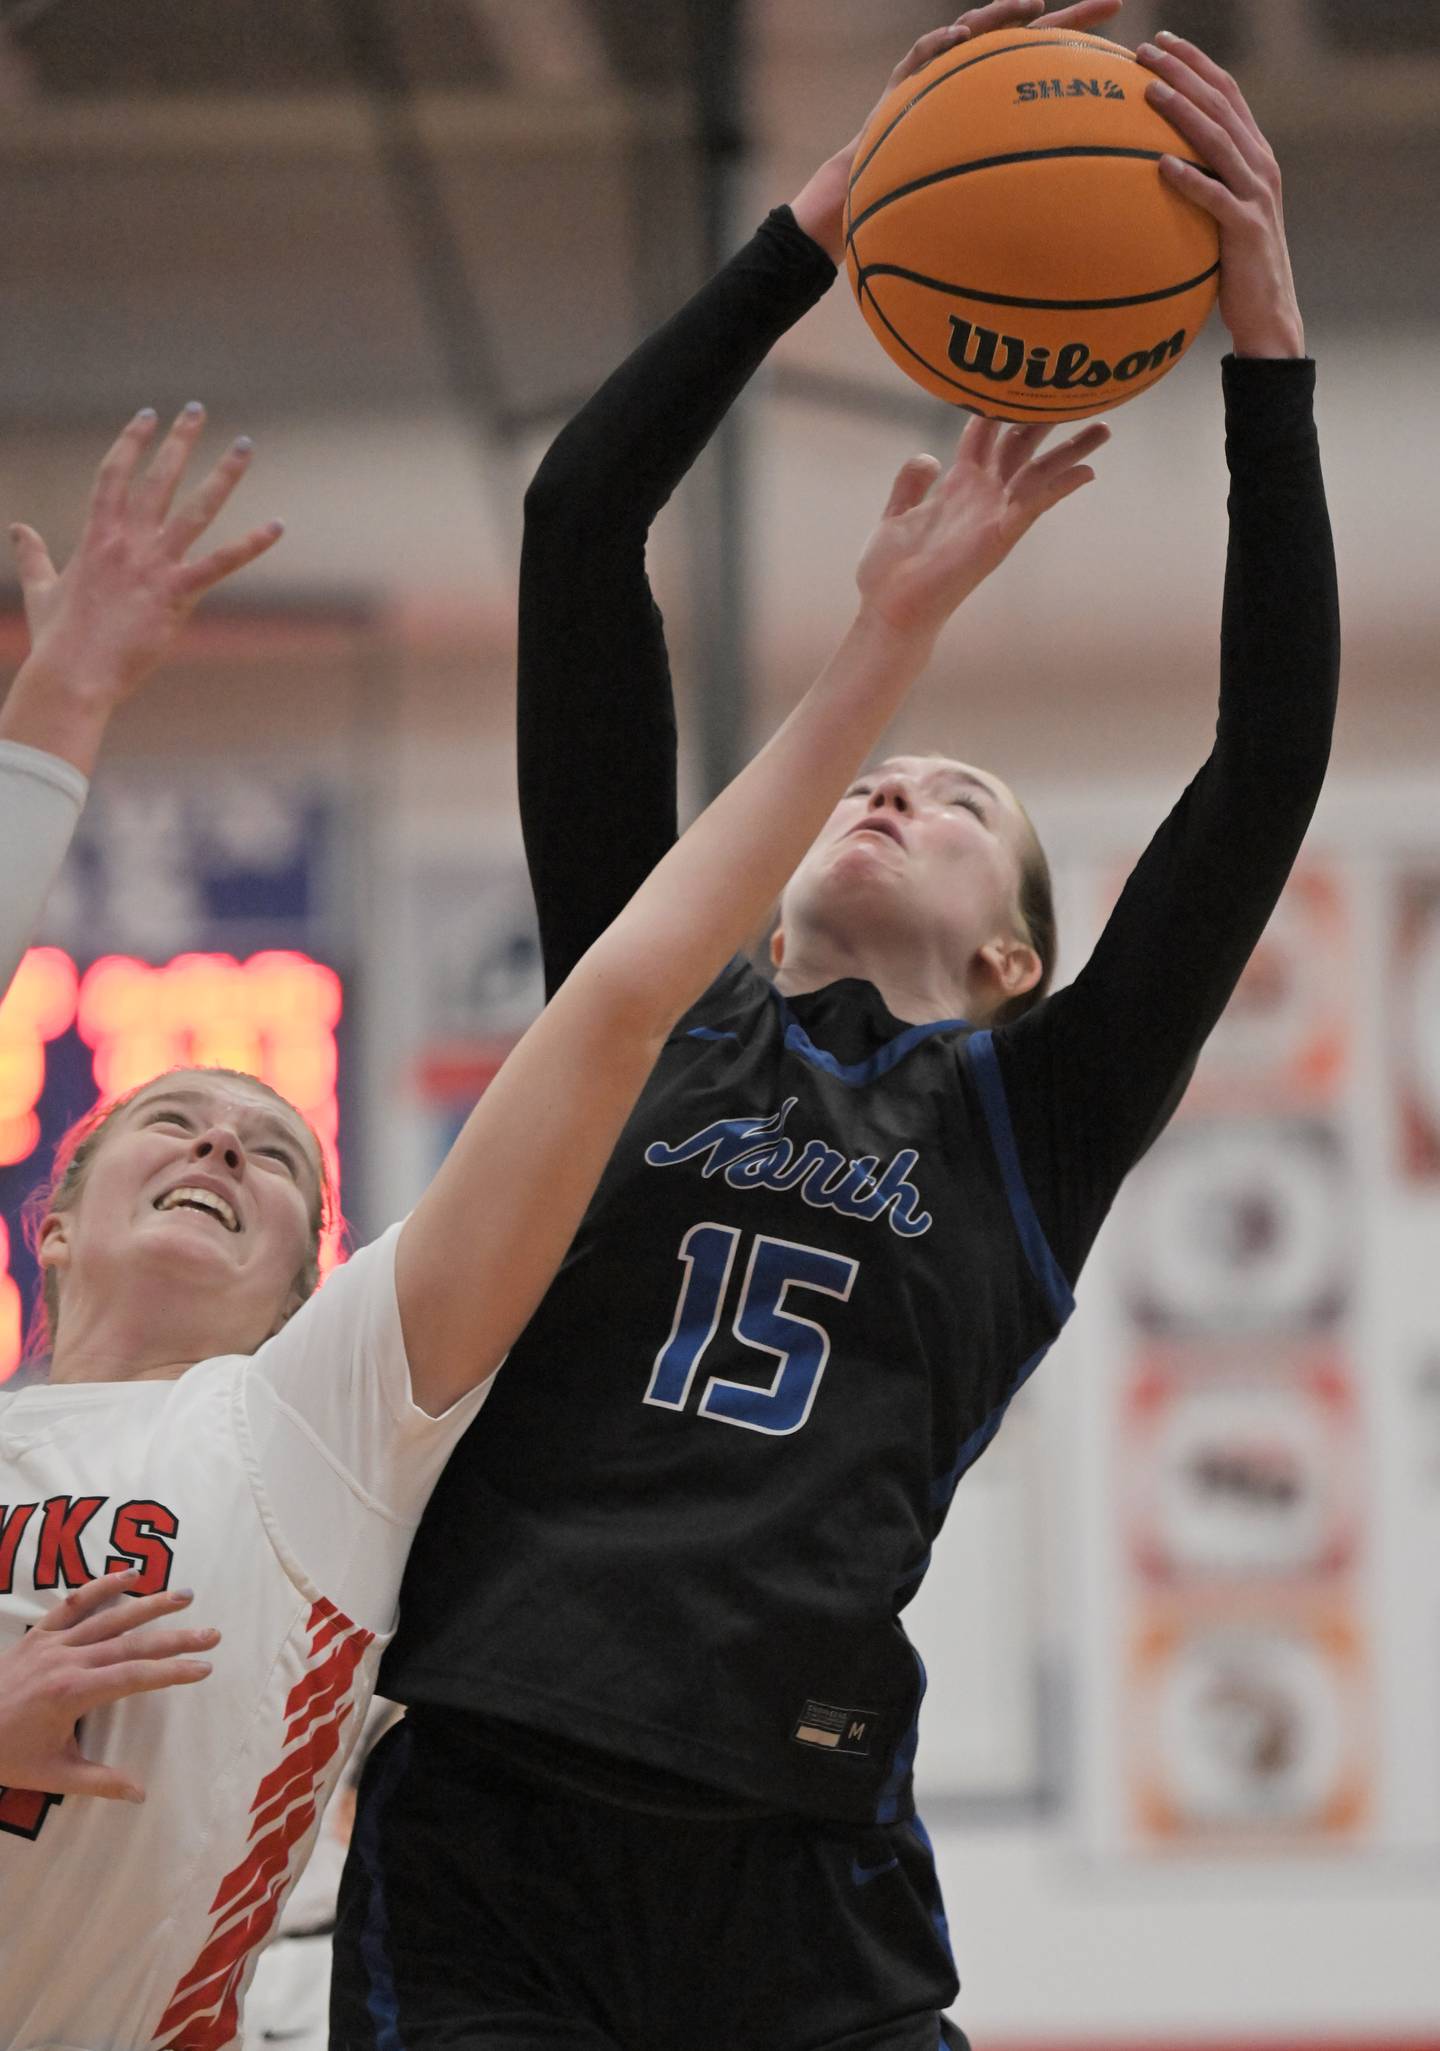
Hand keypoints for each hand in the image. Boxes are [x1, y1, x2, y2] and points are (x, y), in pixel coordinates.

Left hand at [0, 1568, 218, 1803]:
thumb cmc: (6, 1754)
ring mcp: (52, 1642)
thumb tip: (142, 1795)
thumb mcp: (53, 1775)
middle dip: (175, 1638)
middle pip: (131, 1643)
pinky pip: (74, 1604)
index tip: (204, 1668)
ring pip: (109, 1616)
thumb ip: (100, 1783)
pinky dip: (101, 1585)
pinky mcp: (38, 1634)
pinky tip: (130, 1573)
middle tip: (212, 1634)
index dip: (172, 1672)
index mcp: (73, 1693)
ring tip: (185, 1595)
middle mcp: (67, 1660)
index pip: (134, 1677)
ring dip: (150, 1604)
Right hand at [2, 405, 283, 770]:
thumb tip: (17, 530)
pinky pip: (221, 563)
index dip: (132, 441)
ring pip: (195, 508)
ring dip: (223, 475)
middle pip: (158, 478)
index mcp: (96, 536)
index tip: (147, 415)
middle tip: (197, 408)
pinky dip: (252, 545)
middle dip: (179, 440)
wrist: (73, 674)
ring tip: (245, 445)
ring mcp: (154, 565)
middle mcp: (127, 542)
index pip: (115, 474)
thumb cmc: (57, 639)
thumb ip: (32, 555)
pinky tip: (278, 525)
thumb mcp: (41, 589)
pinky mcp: (177, 594)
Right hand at [790, 0, 1126, 261]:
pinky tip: (959, 39)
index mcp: (999, 106)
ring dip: (1006, 16)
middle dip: (1070, 19)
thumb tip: (1070, 250)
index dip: (1095, 63)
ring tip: (1033, 7)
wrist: (865, 195)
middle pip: (1030, 40)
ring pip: (978, 31)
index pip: (1056, 76)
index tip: (1141, 58)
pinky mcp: (903, 77)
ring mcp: (941, 73)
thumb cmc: (924, 207)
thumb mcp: (978, 209)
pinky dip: (941, 44)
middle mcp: (976, 82)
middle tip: (1113, 2)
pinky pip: (923, 54)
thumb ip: (1018, 210)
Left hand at [855, 416, 1108, 640]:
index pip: (986, 435)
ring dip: (1070, 451)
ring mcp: (992, 517)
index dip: (1000, 406)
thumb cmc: (888, 572)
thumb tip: (929, 457)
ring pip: (1038, 473)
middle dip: (1047, 422)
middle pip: (1021, 448)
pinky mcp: (996, 538)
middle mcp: (981, 498)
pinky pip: (1032, 506)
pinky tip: (1086, 472)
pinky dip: (1058, 487)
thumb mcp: (895, 515)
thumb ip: (911, 483)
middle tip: (1077, 396)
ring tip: (1103, 430)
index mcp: (958, 487)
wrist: (888, 611)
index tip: (1019, 380)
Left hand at [1136, 32, 1303, 357]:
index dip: (1196, 62)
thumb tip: (1148, 164)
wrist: (1269, 314)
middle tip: (1146, 49)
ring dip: (1183, 113)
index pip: (1226, 93)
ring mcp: (1256, 195)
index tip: (1162, 39)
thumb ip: (1199, 183)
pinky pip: (1214, 198)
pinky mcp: (1246, 229)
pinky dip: (1189, 179)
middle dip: (1184, 71)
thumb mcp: (1218, 215)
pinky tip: (1160, 164)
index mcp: (1255, 155)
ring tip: (1149, 91)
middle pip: (1221, 104)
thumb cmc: (1234, 267)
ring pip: (1218, 141)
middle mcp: (1260, 165)